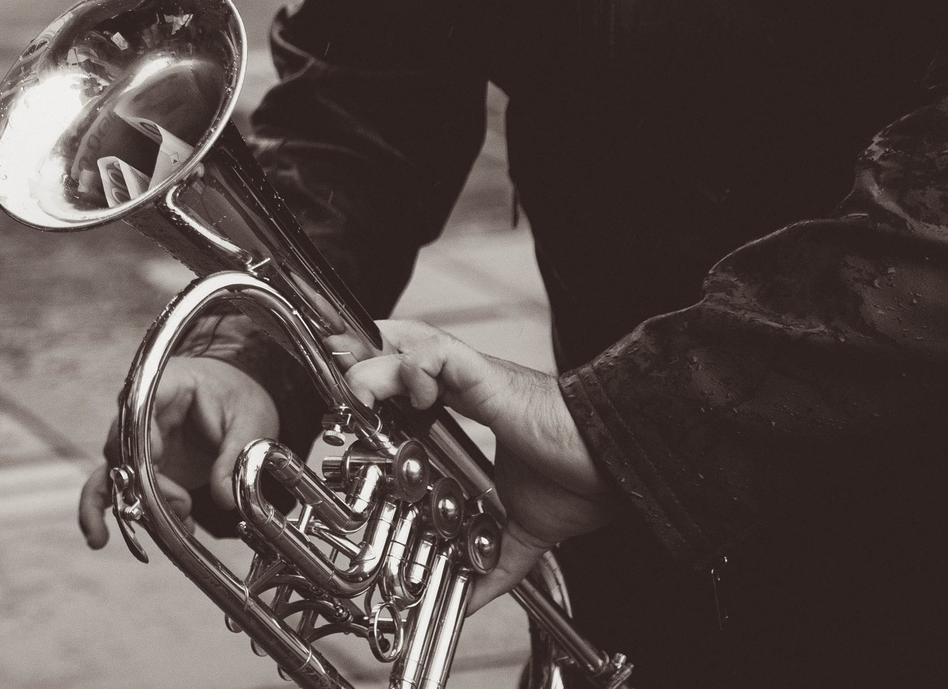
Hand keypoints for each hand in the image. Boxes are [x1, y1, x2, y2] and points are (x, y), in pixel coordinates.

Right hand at [78, 355, 278, 547]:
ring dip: (115, 504)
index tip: (158, 460)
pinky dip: (106, 512)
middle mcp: (141, 412)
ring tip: (102, 537)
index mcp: (167, 385)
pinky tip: (99, 538)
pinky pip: (115, 487)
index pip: (139, 407)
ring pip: (111, 471)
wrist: (238, 400)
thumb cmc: (240, 398)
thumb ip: (236, 457)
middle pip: (123, 447)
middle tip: (184, 505)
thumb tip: (223, 498)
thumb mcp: (251, 422)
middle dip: (145, 484)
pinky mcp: (142, 467)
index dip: (141, 437)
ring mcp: (139, 442)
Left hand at [333, 320, 616, 611]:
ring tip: (356, 391)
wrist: (615, 464)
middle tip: (332, 384)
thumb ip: (490, 563)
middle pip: (393, 351)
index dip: (371, 385)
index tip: (344, 407)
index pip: (405, 384)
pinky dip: (412, 370)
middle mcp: (461, 389)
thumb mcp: (519, 531)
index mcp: (465, 414)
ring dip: (374, 364)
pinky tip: (411, 396)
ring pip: (405, 345)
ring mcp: (469, 377)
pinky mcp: (482, 374)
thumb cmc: (578, 480)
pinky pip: (434, 355)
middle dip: (356, 360)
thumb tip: (469, 602)